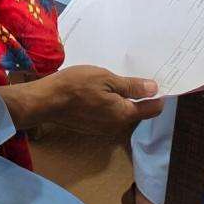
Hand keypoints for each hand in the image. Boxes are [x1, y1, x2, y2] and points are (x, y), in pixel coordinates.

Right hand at [0, 65, 162, 136]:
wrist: (45, 101)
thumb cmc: (76, 85)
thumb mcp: (106, 78)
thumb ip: (131, 86)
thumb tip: (155, 89)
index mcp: (124, 114)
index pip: (152, 109)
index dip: (158, 95)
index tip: (158, 80)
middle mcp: (117, 126)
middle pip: (137, 111)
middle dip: (138, 96)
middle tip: (134, 74)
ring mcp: (103, 129)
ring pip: (121, 113)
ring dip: (122, 99)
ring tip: (114, 80)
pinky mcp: (91, 127)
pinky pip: (107, 115)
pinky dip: (108, 104)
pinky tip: (99, 90)